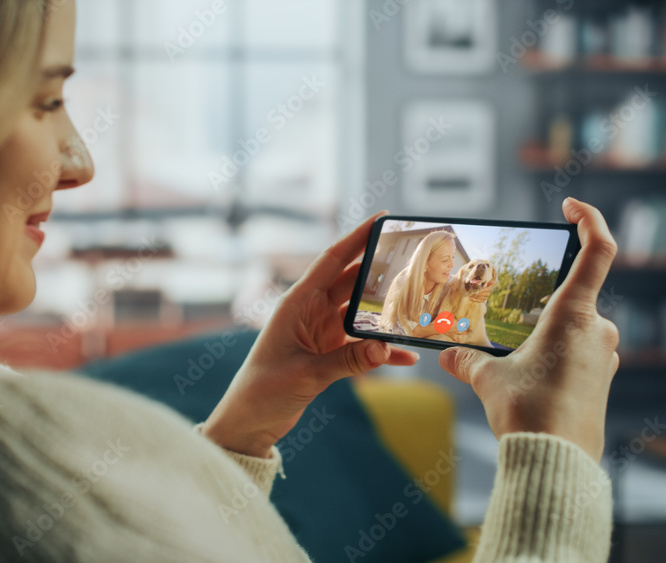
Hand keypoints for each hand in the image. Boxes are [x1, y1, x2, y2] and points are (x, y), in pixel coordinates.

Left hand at [203, 211, 418, 457]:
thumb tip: (386, 348)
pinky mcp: (328, 352)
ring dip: (384, 311)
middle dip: (380, 270)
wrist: (249, 422)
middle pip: (352, 281)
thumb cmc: (263, 391)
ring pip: (360, 311)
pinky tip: (405, 355)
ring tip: (416, 303)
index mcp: (297, 303)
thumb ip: (347, 361)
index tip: (382, 217)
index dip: (356, 237)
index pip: (331, 260)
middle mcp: (310, 311)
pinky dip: (380, 349)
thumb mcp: (306, 375)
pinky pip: (361, 344)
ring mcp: (320, 330)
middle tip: (413, 259)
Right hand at [438, 198, 619, 460]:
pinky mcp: (602, 382)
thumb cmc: (528, 414)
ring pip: (574, 330)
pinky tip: (529, 382)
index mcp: (574, 316)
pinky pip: (579, 355)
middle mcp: (598, 331)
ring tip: (513, 364)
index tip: (570, 206)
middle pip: (573, 298)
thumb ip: (468, 360)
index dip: (589, 219)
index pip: (597, 251)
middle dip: (539, 308)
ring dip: (545, 337)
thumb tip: (448, 357)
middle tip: (511, 330)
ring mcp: (605, 357)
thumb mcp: (489, 380)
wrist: (556, 464)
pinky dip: (555, 358)